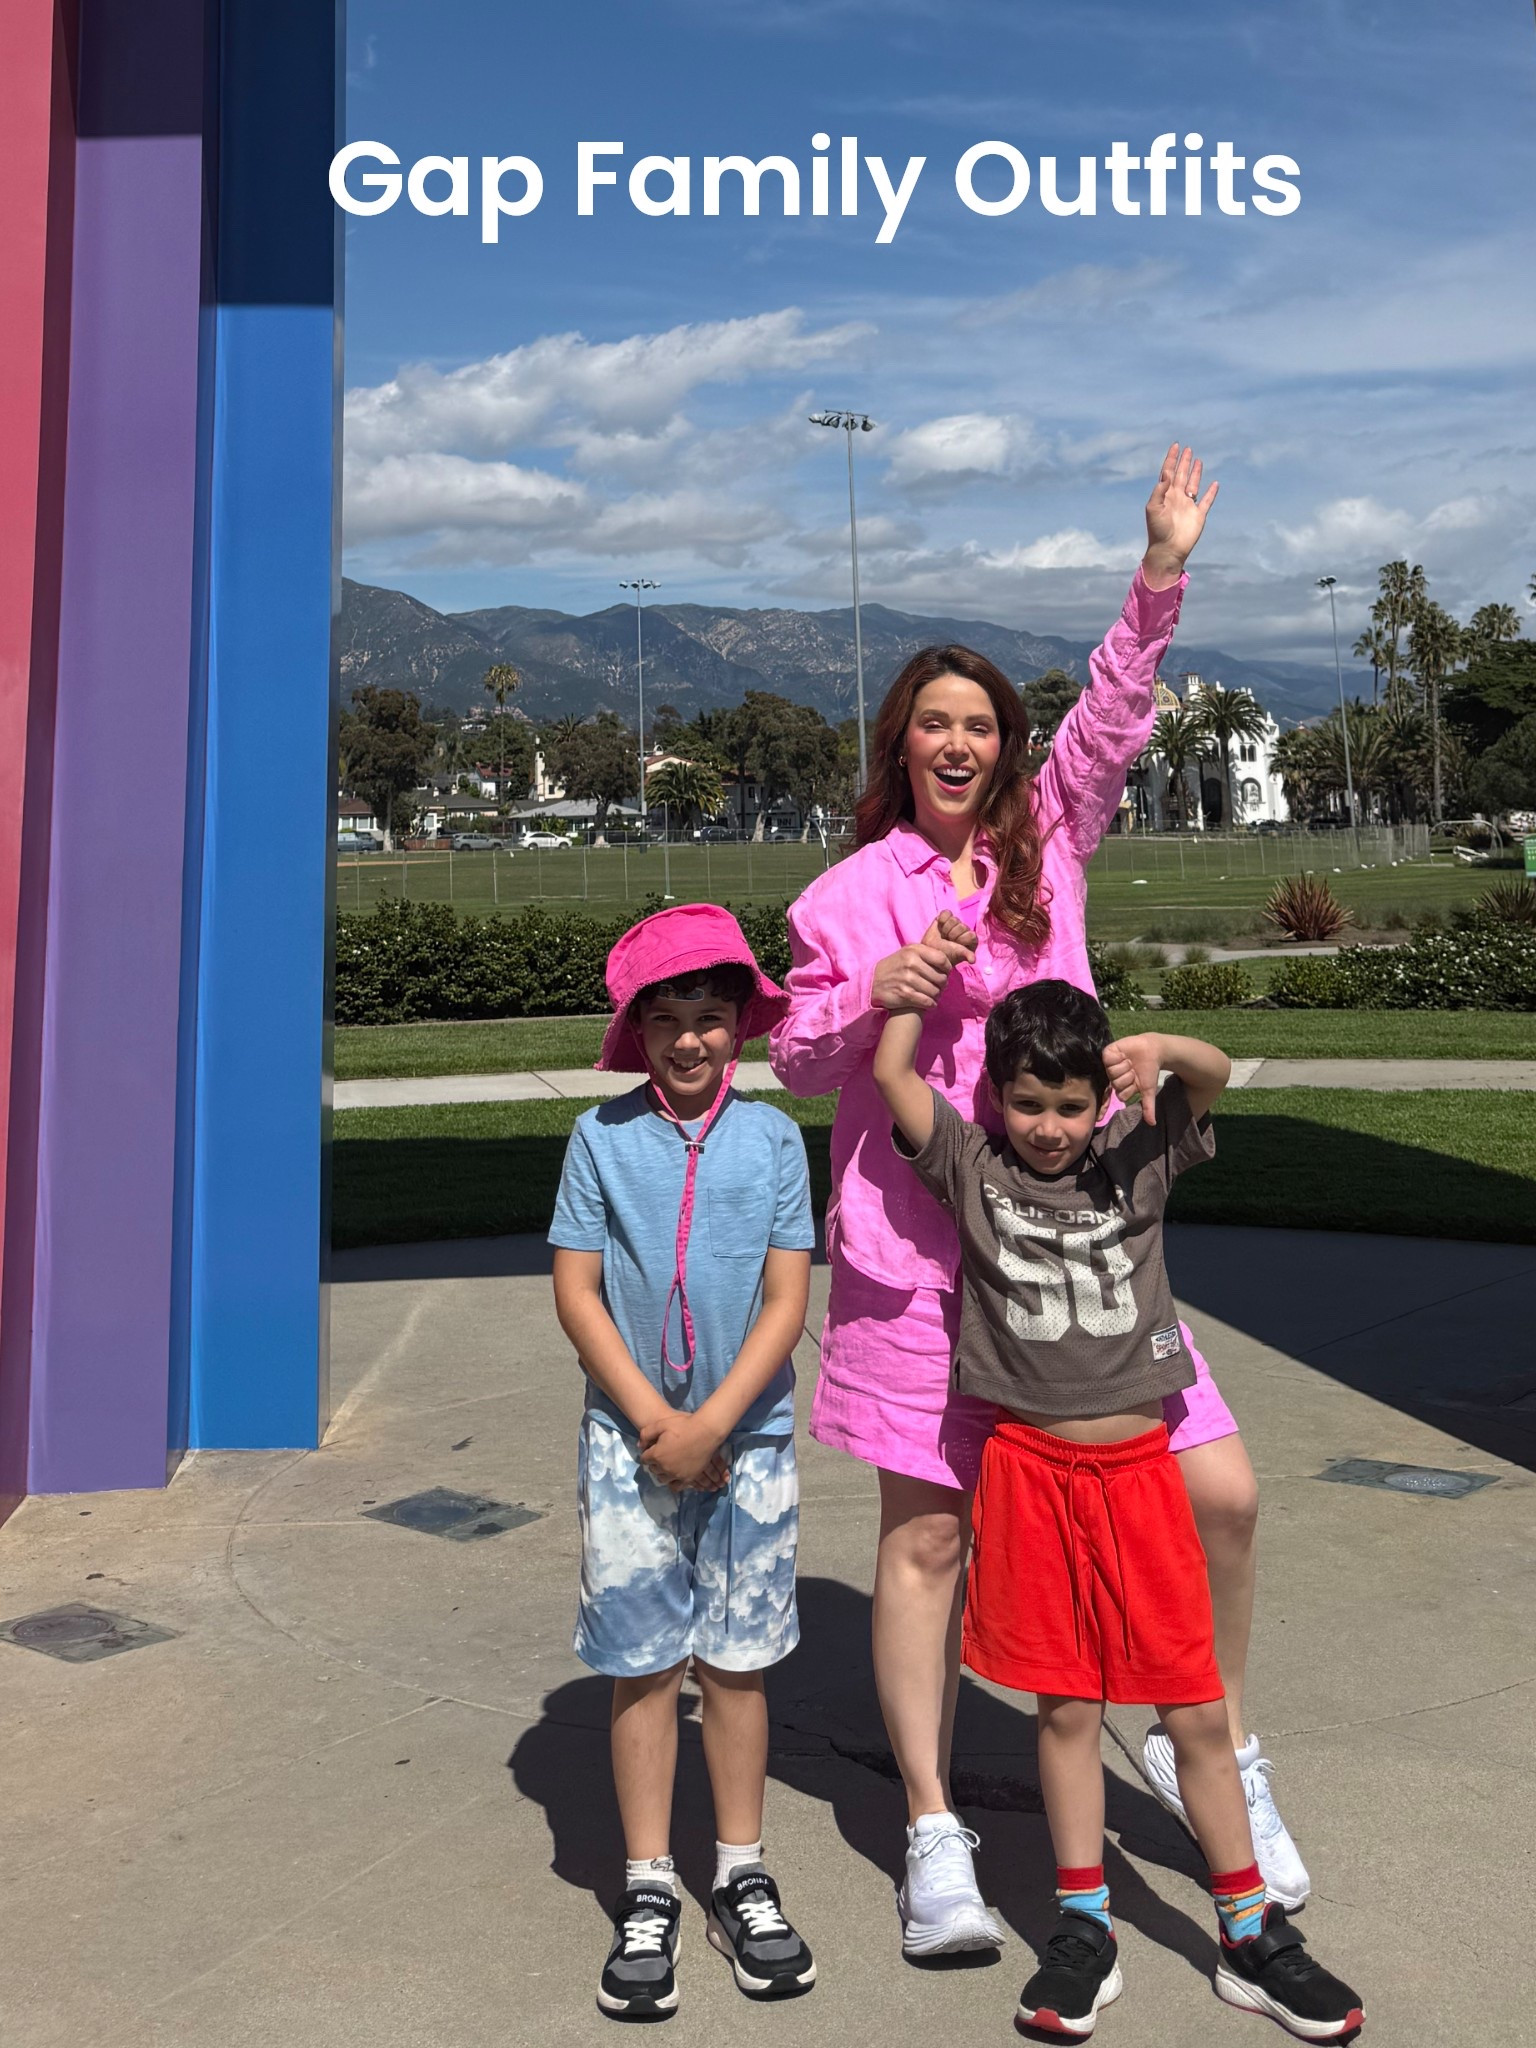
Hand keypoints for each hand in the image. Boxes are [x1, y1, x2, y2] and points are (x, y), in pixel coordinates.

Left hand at [637, 1412, 726, 1489]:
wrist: (706, 1431)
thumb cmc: (684, 1425)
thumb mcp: (661, 1424)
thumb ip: (646, 1434)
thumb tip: (640, 1446)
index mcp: (657, 1455)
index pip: (645, 1459)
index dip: (647, 1453)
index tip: (652, 1450)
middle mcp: (665, 1468)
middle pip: (654, 1470)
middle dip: (654, 1463)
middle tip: (660, 1456)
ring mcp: (678, 1474)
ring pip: (664, 1479)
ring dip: (662, 1473)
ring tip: (667, 1466)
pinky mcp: (689, 1478)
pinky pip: (677, 1486)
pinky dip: (673, 1482)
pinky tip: (675, 1475)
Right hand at [871, 916, 976, 1013]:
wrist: (872, 981)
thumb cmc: (895, 967)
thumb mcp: (907, 953)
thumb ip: (926, 954)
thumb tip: (949, 964)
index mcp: (914, 950)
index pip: (942, 959)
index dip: (947, 968)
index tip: (944, 973)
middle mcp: (911, 963)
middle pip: (940, 978)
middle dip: (942, 985)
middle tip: (939, 987)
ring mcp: (908, 979)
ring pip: (935, 991)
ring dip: (937, 996)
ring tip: (934, 995)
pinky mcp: (905, 994)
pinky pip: (927, 1001)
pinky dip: (931, 1004)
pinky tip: (929, 1003)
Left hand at [1103, 1033, 1163, 1123]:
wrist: (1153, 1050)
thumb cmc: (1149, 1071)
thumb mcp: (1148, 1090)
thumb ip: (1148, 1106)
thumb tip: (1152, 1123)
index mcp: (1120, 1087)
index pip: (1118, 1097)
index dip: (1126, 1091)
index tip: (1130, 1088)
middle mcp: (1112, 1077)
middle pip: (1116, 1085)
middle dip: (1129, 1078)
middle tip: (1134, 1070)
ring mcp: (1109, 1065)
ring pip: (1112, 1073)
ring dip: (1125, 1067)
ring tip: (1130, 1062)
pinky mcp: (1108, 1053)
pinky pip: (1108, 1060)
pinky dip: (1119, 1058)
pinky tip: (1124, 1055)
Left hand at [1142, 443, 1218, 587]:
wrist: (1168, 549)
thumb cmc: (1157, 530)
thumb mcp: (1153, 508)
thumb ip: (1159, 490)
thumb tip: (1166, 474)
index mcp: (1165, 495)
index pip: (1168, 472)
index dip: (1171, 459)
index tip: (1175, 446)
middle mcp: (1177, 498)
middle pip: (1181, 475)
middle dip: (1183, 462)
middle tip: (1187, 448)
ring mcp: (1188, 505)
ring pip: (1193, 484)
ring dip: (1195, 472)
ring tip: (1197, 460)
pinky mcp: (1199, 515)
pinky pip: (1207, 501)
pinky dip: (1212, 492)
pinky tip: (1215, 483)